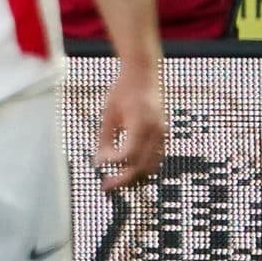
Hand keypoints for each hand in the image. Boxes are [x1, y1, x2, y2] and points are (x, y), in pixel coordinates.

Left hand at [93, 58, 165, 191]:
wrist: (144, 73)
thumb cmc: (123, 90)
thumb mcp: (109, 113)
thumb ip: (105, 138)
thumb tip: (99, 161)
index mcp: (140, 123)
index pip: (128, 154)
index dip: (113, 162)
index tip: (98, 163)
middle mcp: (155, 131)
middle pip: (141, 167)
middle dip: (123, 180)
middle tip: (106, 187)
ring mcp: (162, 134)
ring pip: (151, 167)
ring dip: (134, 177)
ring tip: (115, 181)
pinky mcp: (163, 135)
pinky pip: (155, 159)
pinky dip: (141, 168)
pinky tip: (126, 169)